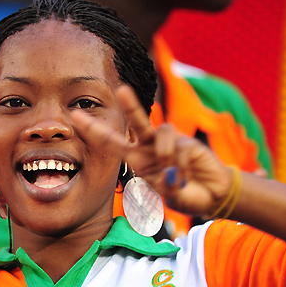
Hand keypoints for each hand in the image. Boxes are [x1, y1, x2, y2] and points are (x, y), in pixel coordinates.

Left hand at [71, 85, 232, 216]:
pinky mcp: (187, 141)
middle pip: (137, 121)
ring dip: (165, 156)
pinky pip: (180, 147)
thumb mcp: (169, 197)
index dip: (93, 130)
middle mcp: (149, 147)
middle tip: (120, 89)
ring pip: (161, 130)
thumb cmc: (183, 195)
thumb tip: (170, 171)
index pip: (110, 143)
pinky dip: (181, 164)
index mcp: (136, 160)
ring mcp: (168, 142)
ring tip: (174, 175)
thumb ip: (166, 186)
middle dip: (130, 105)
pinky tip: (186, 174)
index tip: (75, 117)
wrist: (210, 196)